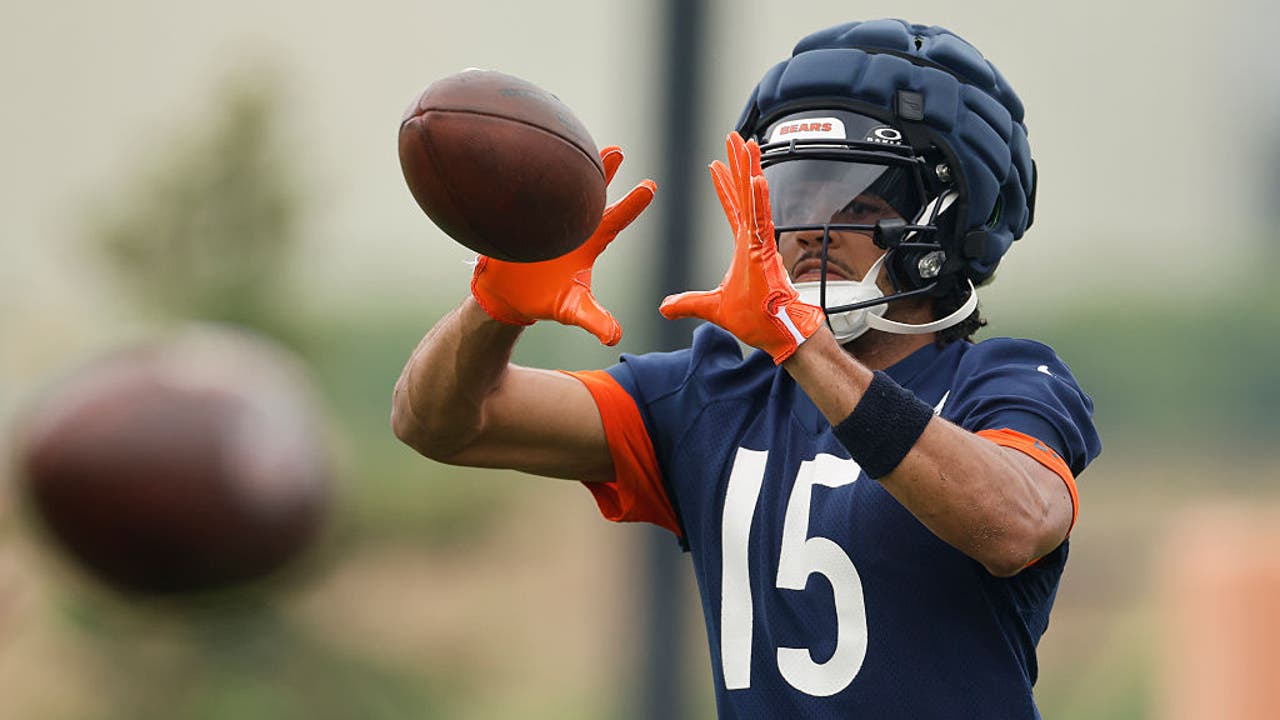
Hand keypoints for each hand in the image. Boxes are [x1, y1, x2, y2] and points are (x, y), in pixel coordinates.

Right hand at [470, 147, 655, 345]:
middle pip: (591, 194)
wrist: (507, 296)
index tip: (650, 186)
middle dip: (604, 171)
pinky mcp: (520, 217)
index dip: (632, 204)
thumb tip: (614, 337)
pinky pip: (526, 194)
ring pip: (560, 186)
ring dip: (568, 167)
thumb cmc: (546, 300)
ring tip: (577, 144)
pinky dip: (528, 177)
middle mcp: (573, 224)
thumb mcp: (573, 310)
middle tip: (618, 151)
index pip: (616, 219)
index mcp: (590, 241)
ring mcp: (546, 217)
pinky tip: (533, 153)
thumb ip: (594, 319)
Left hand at [659, 133, 823, 363]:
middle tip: (734, 137)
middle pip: (744, 192)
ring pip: (754, 197)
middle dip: (739, 163)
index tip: (716, 164)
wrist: (778, 334)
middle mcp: (754, 239)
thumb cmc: (757, 320)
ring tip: (746, 142)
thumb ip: (688, 303)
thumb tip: (664, 307)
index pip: (733, 208)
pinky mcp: (766, 253)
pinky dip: (758, 200)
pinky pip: (761, 220)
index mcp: (745, 246)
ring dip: (749, 169)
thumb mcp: (712, 308)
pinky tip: (755, 178)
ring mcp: (761, 243)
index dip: (724, 185)